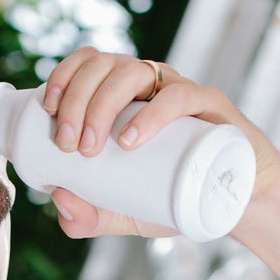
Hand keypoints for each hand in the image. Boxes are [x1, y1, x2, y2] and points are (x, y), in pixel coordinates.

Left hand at [43, 47, 279, 238]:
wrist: (231, 203)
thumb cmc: (169, 197)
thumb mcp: (119, 213)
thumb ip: (86, 217)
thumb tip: (56, 198)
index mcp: (118, 93)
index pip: (86, 63)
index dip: (62, 76)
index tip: (47, 110)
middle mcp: (144, 83)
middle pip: (101, 66)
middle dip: (74, 100)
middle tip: (66, 144)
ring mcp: (175, 89)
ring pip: (131, 72)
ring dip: (101, 105)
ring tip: (91, 147)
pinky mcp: (208, 103)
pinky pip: (177, 96)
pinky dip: (149, 115)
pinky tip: (130, 140)